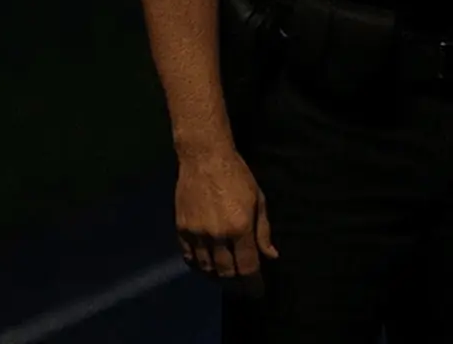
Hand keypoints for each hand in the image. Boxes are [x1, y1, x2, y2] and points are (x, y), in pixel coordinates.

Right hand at [175, 147, 276, 293]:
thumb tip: (271, 256)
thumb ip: (263, 231)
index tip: (257, 292)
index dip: (253, 284)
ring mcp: (196, 233)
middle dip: (237, 283)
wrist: (205, 159)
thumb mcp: (259, 201)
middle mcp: (217, 235)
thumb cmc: (238, 176)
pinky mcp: (181, 229)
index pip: (248, 267)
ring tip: (227, 278)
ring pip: (206, 268)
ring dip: (218, 277)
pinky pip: (189, 257)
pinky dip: (199, 266)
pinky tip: (207, 267)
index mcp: (240, 228)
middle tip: (243, 288)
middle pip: (226, 272)